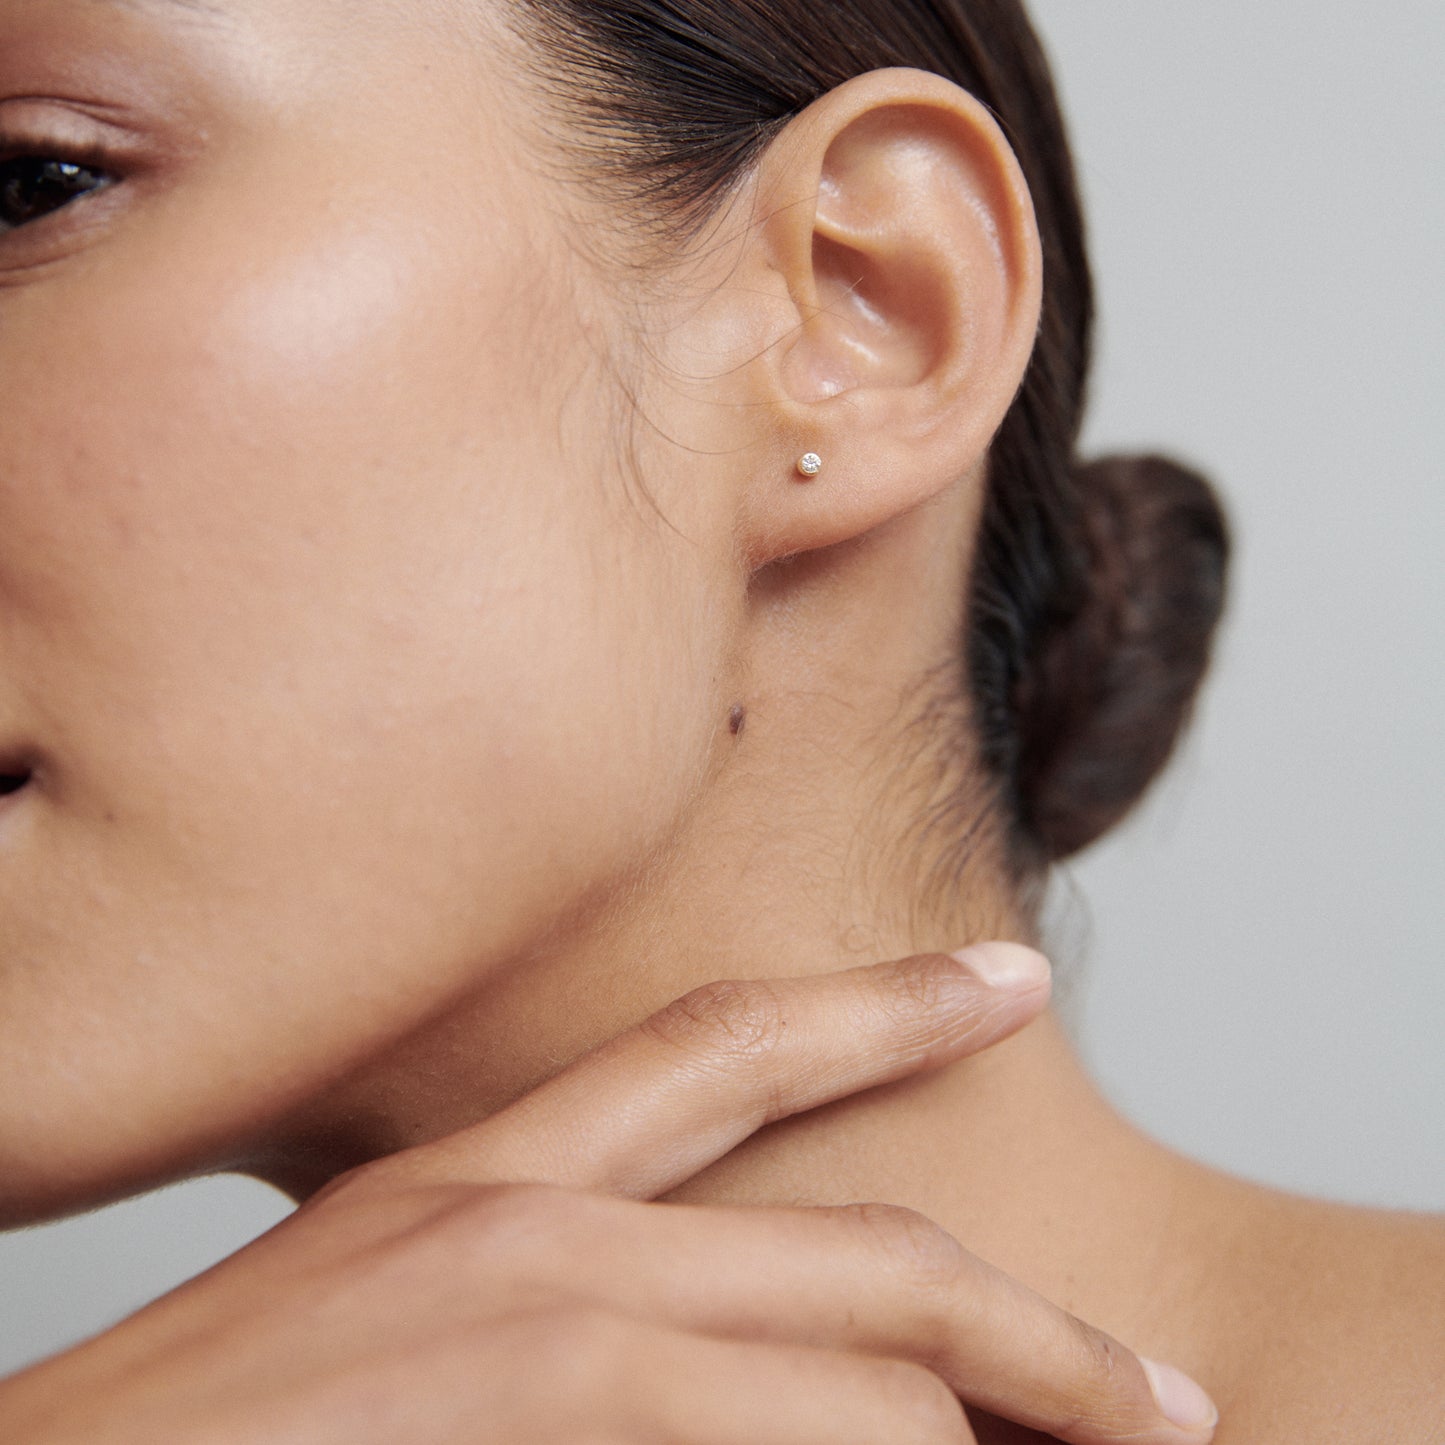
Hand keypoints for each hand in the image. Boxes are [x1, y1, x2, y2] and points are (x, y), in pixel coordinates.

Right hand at [0, 945, 1216, 1442]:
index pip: (723, 1043)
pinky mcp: (548, 1439)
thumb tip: (686, 1316)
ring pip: (862, 1385)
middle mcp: (535, 1236)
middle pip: (864, 1252)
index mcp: (485, 1180)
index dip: (883, 1004)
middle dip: (1033, 1329)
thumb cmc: (195, 1427)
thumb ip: (528, 1269)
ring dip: (963, 1443)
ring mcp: (550, 1341)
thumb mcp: (379, 1304)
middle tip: (1155, 1388)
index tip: (1005, 982)